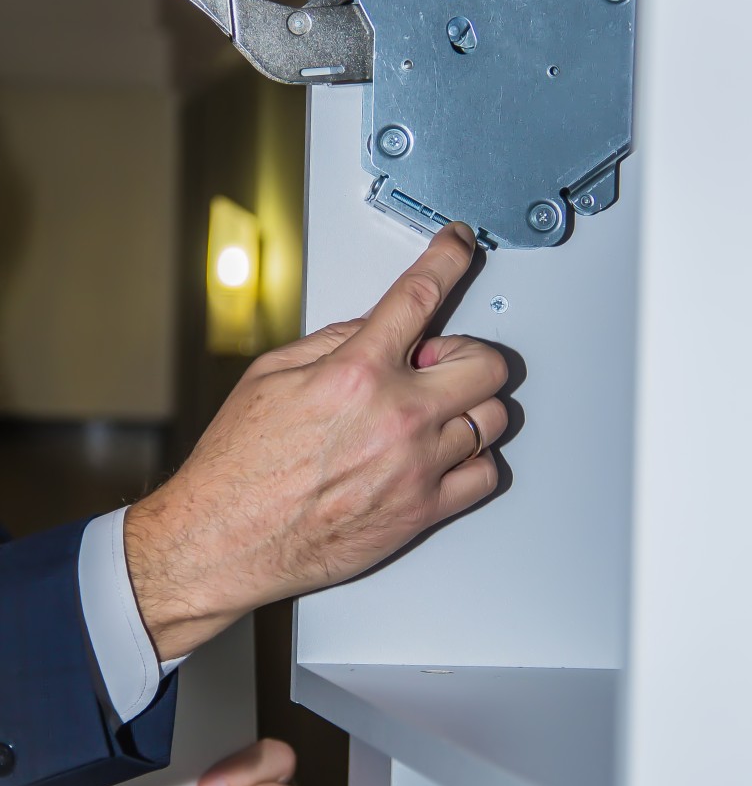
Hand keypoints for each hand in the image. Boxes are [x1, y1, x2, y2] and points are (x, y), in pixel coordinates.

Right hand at [125, 223, 507, 658]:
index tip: (459, 245)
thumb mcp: (269, 376)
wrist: (224, 540)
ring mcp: (417, 466)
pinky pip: (486, 474)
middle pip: (487, 363)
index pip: (422, 294)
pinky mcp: (423, 511)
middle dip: (467, 353)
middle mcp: (397, 415)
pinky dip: (473, 460)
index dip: (449, 258)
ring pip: (494, 419)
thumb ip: (332, 341)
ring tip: (434, 412)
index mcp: (356, 372)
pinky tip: (442, 454)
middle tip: (439, 362)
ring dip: (470, 407)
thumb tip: (376, 327)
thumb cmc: (238, 467)